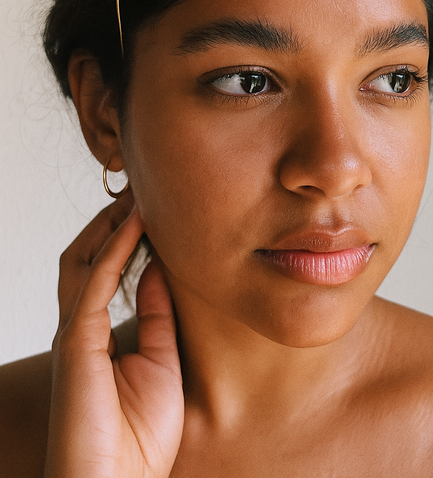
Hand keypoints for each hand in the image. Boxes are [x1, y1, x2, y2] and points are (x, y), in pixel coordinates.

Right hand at [44, 197, 183, 477]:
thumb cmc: (139, 437)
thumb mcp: (161, 360)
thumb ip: (157, 314)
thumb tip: (162, 267)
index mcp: (96, 335)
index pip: (105, 271)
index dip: (124, 236)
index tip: (151, 207)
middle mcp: (80, 327)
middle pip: (86, 257)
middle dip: (110, 221)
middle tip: (139, 190)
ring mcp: (75, 332)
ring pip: (84, 259)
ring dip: (109, 224)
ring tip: (136, 195)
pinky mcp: (77, 340)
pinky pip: (97, 281)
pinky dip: (116, 247)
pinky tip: (136, 223)